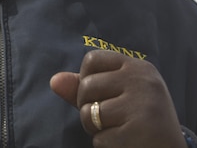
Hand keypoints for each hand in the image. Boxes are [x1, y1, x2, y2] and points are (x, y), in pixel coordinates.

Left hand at [50, 50, 185, 147]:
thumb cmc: (141, 122)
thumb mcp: (119, 98)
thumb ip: (87, 88)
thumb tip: (54, 80)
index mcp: (138, 67)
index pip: (92, 59)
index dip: (86, 79)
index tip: (100, 94)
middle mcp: (142, 81)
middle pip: (86, 86)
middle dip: (88, 107)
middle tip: (110, 119)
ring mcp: (141, 105)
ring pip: (89, 114)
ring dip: (96, 129)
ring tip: (119, 130)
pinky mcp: (137, 130)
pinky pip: (100, 138)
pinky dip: (107, 145)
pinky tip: (126, 143)